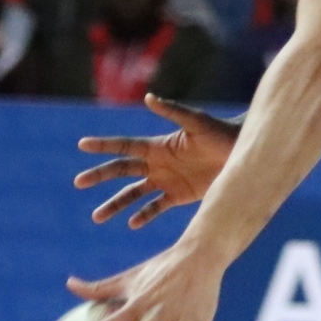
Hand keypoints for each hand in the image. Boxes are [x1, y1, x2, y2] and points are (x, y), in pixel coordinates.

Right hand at [75, 94, 240, 226]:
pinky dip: (143, 215)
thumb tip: (148, 97)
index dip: (104, 146)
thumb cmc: (220, 133)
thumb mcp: (196, 122)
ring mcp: (166, 180)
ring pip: (134, 194)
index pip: (124, 146)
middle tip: (78, 182)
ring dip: (116, 204)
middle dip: (100, 176)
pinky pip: (156, 207)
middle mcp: (157, 164)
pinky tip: (131, 223)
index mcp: (158, 146)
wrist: (241, 154)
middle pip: (122, 171)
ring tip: (96, 216)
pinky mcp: (179, 195)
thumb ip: (173, 111)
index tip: (82, 145)